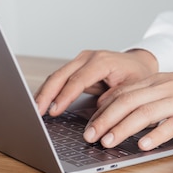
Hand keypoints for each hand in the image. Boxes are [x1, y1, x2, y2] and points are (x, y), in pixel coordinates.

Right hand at [34, 49, 157, 116]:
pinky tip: (42, 105)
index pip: (79, 79)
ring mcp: (80, 61)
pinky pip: (59, 80)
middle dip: (46, 94)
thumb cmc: (137, 75)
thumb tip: (97, 114)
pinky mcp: (76, 68)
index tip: (54, 111)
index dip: (65, 96)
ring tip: (34, 111)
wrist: (139, 63)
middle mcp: (88, 58)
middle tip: (35, 113)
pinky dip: (49, 92)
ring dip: (44, 94)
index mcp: (102, 61)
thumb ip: (114, 99)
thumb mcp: (133, 88)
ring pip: (56, 76)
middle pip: (61, 75)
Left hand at [81, 71, 172, 150]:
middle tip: (90, 135)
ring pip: (145, 112)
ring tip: (109, 141)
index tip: (90, 122)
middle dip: (105, 119)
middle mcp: (165, 88)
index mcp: (158, 81)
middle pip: (128, 101)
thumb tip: (124, 106)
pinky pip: (171, 124)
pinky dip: (155, 135)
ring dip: (123, 128)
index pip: (123, 91)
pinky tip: (143, 144)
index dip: (103, 107)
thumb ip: (151, 93)